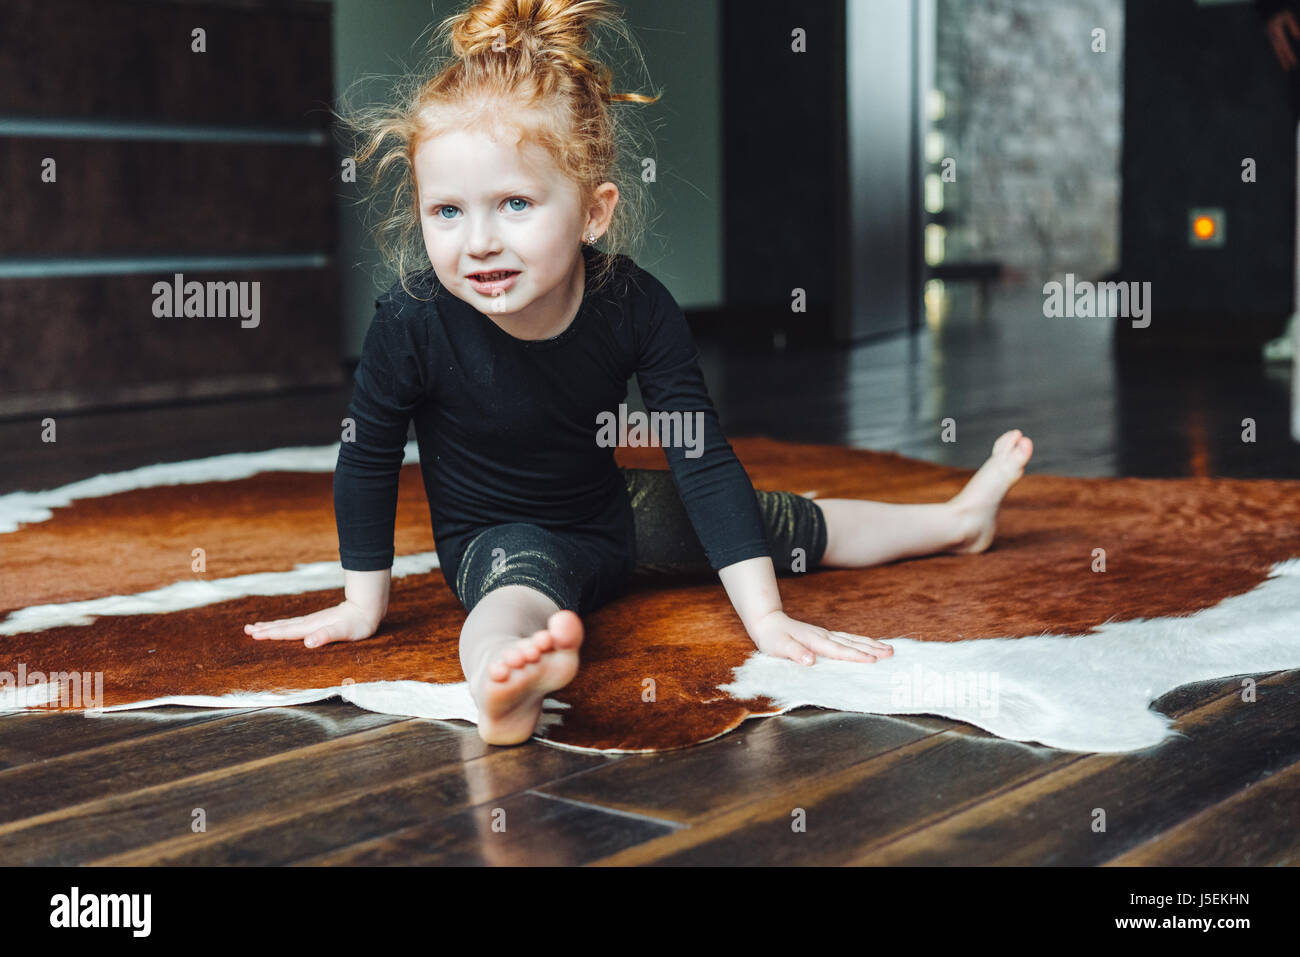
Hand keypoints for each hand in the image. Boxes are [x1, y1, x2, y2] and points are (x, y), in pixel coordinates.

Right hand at [244, 600, 381, 648]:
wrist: (367, 608)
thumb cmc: (358, 623)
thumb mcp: (343, 632)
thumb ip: (325, 636)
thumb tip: (307, 642)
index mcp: (312, 627)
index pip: (287, 631)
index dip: (270, 634)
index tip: (253, 634)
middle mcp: (310, 623)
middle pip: (283, 626)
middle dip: (264, 629)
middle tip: (246, 629)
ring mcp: (314, 621)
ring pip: (287, 624)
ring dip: (271, 626)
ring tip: (255, 626)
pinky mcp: (319, 621)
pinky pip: (295, 624)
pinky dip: (284, 625)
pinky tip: (283, 626)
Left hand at [747, 610, 894, 664]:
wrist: (768, 622)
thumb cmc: (773, 637)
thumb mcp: (779, 647)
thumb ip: (795, 653)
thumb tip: (810, 661)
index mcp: (815, 641)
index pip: (838, 650)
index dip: (855, 656)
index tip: (873, 660)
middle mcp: (824, 636)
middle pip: (852, 643)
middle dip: (872, 648)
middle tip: (891, 653)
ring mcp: (826, 634)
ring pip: (852, 639)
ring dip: (871, 644)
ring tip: (889, 649)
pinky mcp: (825, 635)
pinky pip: (848, 638)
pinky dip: (861, 642)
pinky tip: (870, 645)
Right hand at [1267, 10, 1299, 70]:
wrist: (1267, 10)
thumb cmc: (1279, 11)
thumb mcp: (1287, 16)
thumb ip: (1292, 26)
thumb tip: (1298, 37)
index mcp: (1276, 32)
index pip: (1284, 46)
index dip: (1288, 55)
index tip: (1293, 62)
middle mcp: (1271, 37)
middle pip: (1278, 51)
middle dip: (1284, 60)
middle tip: (1288, 68)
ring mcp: (1269, 37)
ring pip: (1275, 50)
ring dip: (1281, 58)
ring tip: (1285, 66)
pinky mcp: (1269, 37)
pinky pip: (1274, 47)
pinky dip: (1278, 53)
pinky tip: (1281, 57)